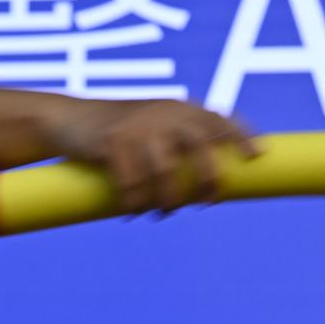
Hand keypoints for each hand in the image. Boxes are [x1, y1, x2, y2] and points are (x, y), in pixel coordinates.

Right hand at [45, 99, 257, 212]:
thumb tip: (215, 187)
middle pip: (200, 146)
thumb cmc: (122, 132)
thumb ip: (183, 143)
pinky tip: (132, 211)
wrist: (69, 120)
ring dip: (168, 201)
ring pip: (166, 171)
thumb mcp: (155, 126)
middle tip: (205, 204)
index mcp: (179, 110)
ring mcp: (137, 127)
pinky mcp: (111, 143)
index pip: (218, 120)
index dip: (240, 137)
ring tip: (161, 213)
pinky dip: (135, 204)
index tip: (255, 158)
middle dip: (209, 180)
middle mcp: (163, 114)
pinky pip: (132, 183)